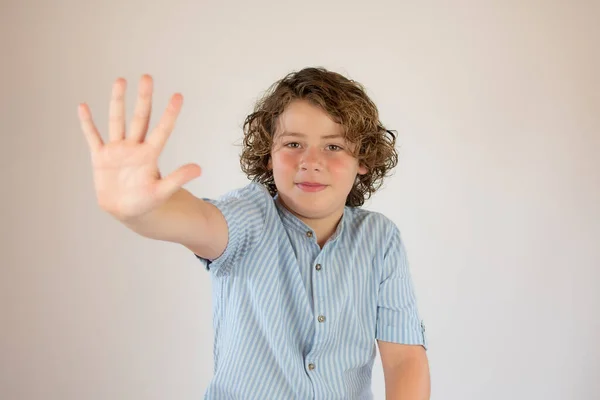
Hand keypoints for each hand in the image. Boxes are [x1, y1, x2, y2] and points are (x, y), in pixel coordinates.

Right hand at [78, 74, 200, 220]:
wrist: (127, 211)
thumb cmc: (146, 202)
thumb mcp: (163, 192)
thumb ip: (178, 179)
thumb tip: (199, 168)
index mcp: (150, 155)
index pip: (162, 130)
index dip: (170, 114)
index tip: (178, 96)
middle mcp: (134, 147)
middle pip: (140, 118)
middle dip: (143, 98)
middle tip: (147, 77)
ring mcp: (117, 150)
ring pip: (117, 121)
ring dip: (117, 102)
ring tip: (120, 80)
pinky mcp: (100, 157)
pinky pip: (93, 137)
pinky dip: (87, 124)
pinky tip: (83, 106)